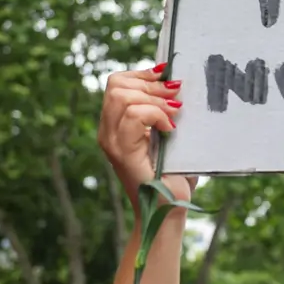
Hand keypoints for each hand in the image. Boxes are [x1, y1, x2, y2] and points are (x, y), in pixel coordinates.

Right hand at [97, 68, 191, 205]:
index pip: (116, 82)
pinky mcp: (122, 153)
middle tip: (176, 98)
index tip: (168, 77)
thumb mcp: (170, 134)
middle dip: (151, 84)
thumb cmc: (174, 174)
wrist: (170, 209)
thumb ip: (166, 109)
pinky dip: (156, 115)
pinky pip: (133, 116)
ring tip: (174, 115)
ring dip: (155, 100)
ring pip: (122, 97)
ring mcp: (112, 142)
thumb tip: (176, 82)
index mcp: (115, 124)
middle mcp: (107, 132)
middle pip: (116, 84)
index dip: (142, 74)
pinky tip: (170, 129)